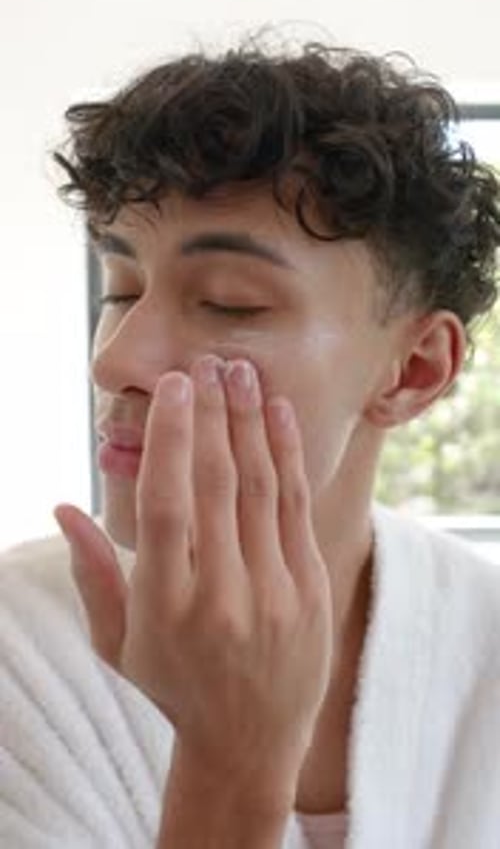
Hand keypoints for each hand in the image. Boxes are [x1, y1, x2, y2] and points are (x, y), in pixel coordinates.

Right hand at [54, 356, 332, 802]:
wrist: (250, 742)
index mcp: (164, 604)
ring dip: (249, 422)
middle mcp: (221, 594)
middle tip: (206, 362)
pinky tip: (277, 413)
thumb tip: (61, 506)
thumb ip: (91, 572)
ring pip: (260, 486)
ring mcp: (272, 591)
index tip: (174, 387)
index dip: (170, 438)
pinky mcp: (309, 587)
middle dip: (211, 414)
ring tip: (240, 371)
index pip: (165, 505)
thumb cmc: (173, 684)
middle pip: (215, 484)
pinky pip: (297, 507)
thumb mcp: (118, 640)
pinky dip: (287, 454)